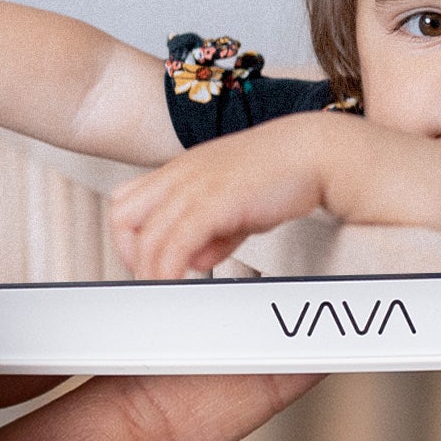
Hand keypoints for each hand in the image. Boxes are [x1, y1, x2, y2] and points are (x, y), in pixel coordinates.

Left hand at [106, 116, 326, 276]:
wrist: (317, 151)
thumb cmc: (285, 172)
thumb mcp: (239, 203)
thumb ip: (215, 233)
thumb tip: (196, 260)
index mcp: (183, 170)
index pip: (127, 201)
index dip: (130, 238)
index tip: (149, 262)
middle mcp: (181, 175)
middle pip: (122, 216)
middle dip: (130, 254)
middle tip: (152, 277)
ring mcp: (195, 186)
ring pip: (148, 237)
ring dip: (152, 271)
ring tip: (169, 290)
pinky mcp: (215, 202)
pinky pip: (176, 244)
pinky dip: (171, 270)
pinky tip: (184, 282)